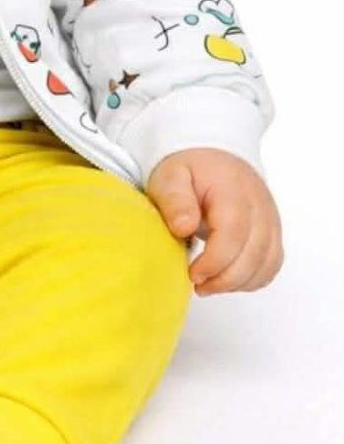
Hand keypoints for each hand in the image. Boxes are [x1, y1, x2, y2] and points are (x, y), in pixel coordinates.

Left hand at [146, 148, 283, 295]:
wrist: (213, 159)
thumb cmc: (190, 171)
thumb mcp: (170, 177)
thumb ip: (175, 200)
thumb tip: (184, 227)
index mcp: (233, 189)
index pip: (234, 232)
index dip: (216, 261)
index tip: (193, 274)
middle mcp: (259, 205)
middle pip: (254, 253)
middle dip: (225, 278)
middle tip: (198, 284)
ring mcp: (270, 219)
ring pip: (267, 262)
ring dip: (238, 282)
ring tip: (209, 284)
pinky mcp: (272, 232)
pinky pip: (272, 264)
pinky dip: (252, 279)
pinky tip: (227, 280)